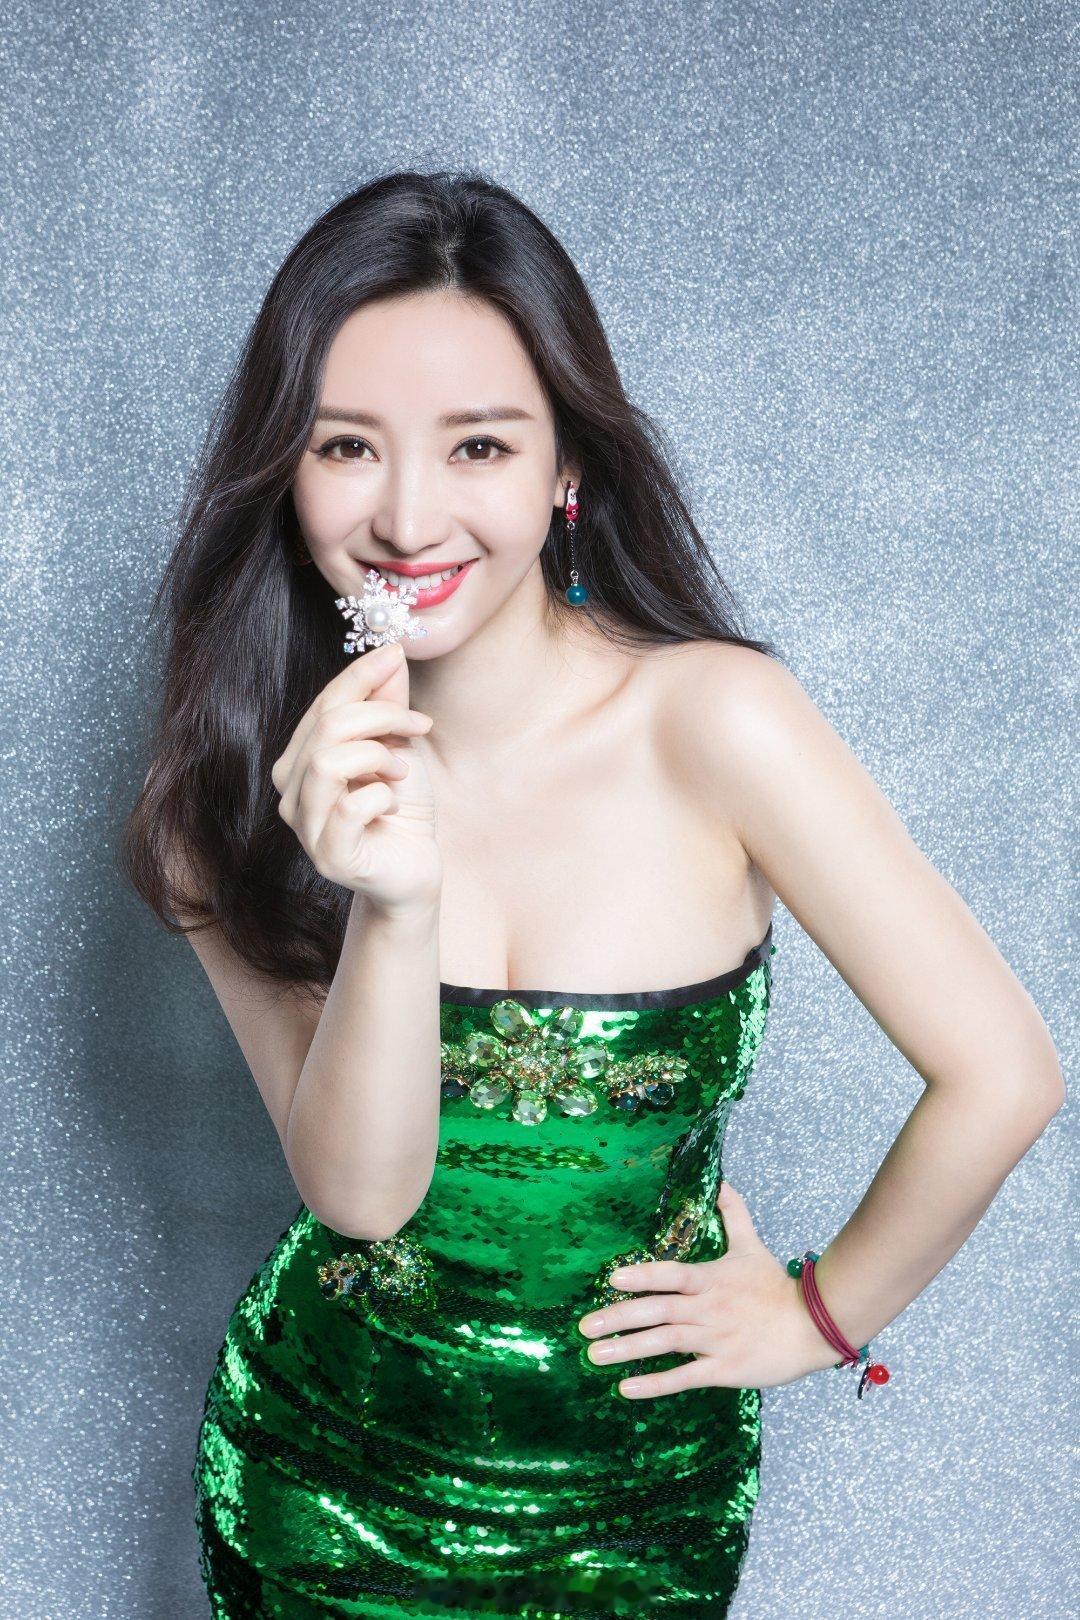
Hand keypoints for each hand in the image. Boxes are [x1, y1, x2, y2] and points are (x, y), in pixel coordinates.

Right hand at [271, 640, 441, 910]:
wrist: (414, 871)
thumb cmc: (401, 810)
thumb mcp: (398, 747)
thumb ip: (388, 702)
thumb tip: (389, 651)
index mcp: (300, 760)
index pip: (323, 704)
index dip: (360, 675)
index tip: (396, 656)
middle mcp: (291, 792)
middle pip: (326, 727)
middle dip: (380, 715)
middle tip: (417, 726)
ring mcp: (306, 827)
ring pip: (327, 761)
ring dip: (377, 755)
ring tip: (401, 772)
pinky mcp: (330, 857)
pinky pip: (349, 808)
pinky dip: (381, 795)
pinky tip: (393, 803)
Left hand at [576, 1181, 839, 1395]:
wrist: (814, 1326)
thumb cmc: (777, 1287)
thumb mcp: (752, 1247)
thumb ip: (733, 1215)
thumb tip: (720, 1182)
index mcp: (711, 1279)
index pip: (672, 1274)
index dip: (643, 1276)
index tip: (612, 1279)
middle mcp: (709, 1309)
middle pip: (658, 1311)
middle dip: (619, 1318)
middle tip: (585, 1327)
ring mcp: (716, 1340)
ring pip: (666, 1344)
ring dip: (628, 1350)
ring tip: (596, 1355)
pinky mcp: (725, 1369)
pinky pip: (685, 1377)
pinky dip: (656, 1384)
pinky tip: (627, 1388)